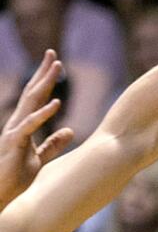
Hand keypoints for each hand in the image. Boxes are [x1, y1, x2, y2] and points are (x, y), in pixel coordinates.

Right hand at [0, 50, 73, 206]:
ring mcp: (15, 132)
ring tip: (57, 67)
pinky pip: (30, 126)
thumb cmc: (14, 177)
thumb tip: (70, 131)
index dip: (45, 81)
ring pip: (31, 103)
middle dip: (43, 74)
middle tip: (54, 54)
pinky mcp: (15, 144)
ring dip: (44, 84)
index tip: (56, 64)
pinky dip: (43, 114)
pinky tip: (56, 103)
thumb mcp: (39, 159)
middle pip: (32, 94)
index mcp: (24, 126)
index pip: (36, 99)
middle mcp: (18, 124)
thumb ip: (53, 144)